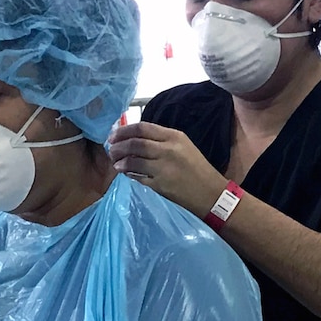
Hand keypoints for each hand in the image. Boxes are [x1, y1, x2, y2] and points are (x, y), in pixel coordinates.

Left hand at [108, 122, 228, 218]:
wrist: (209, 192)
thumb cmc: (196, 168)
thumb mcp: (182, 146)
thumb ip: (161, 140)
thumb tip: (134, 138)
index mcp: (174, 137)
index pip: (143, 128)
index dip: (124, 131)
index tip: (114, 135)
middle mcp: (168, 150)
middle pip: (135, 143)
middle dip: (118, 146)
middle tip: (111, 150)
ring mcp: (163, 168)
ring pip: (133, 160)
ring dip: (120, 161)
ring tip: (115, 163)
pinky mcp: (160, 185)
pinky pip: (138, 177)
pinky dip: (129, 174)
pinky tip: (126, 173)